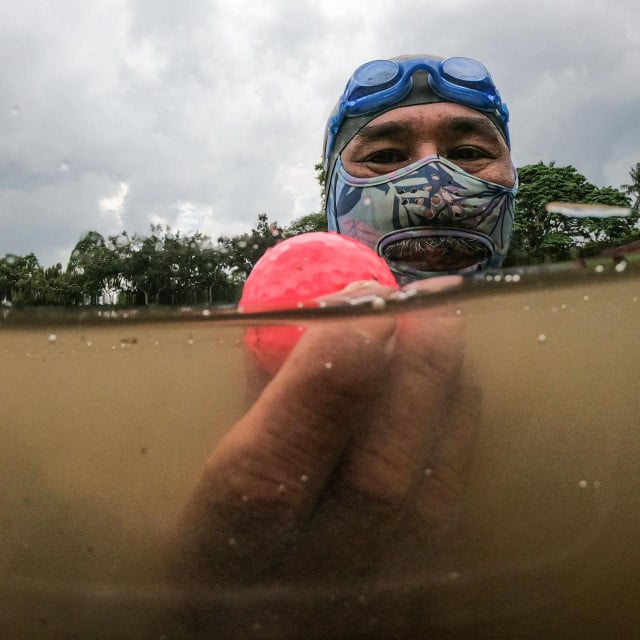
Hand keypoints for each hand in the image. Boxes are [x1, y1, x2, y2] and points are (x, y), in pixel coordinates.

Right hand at [166, 276, 479, 634]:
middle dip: (415, 371)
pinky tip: (456, 393)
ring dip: (450, 396)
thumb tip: (299, 328)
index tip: (358, 298)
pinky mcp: (415, 606)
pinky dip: (458, 438)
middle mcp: (302, 586)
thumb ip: (249, 411)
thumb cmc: (206, 561)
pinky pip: (450, 515)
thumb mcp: (197, 485)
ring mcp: (367, 604)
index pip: (278, 458)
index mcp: (224, 552)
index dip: (328, 369)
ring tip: (449, 330)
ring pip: (432, 496)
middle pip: (378, 477)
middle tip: (433, 300)